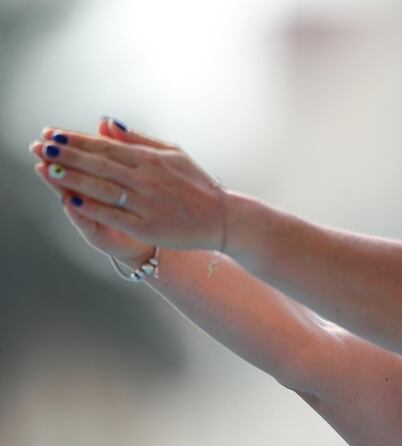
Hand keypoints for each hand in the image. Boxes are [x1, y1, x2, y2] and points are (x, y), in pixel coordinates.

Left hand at [29, 120, 225, 251]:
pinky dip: (91, 206)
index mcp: (151, 159)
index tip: (51, 134)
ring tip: (46, 169)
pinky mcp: (147, 226)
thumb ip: (138, 139)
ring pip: (101, 188)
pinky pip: (113, 214)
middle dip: (65, 155)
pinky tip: (70, 199)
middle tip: (38, 147)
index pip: (106, 146)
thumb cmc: (197, 185)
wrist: (222, 218)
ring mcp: (146, 203)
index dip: (76, 140)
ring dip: (71, 178)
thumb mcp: (172, 154)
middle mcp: (147, 178)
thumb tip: (107, 122)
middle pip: (98, 164)